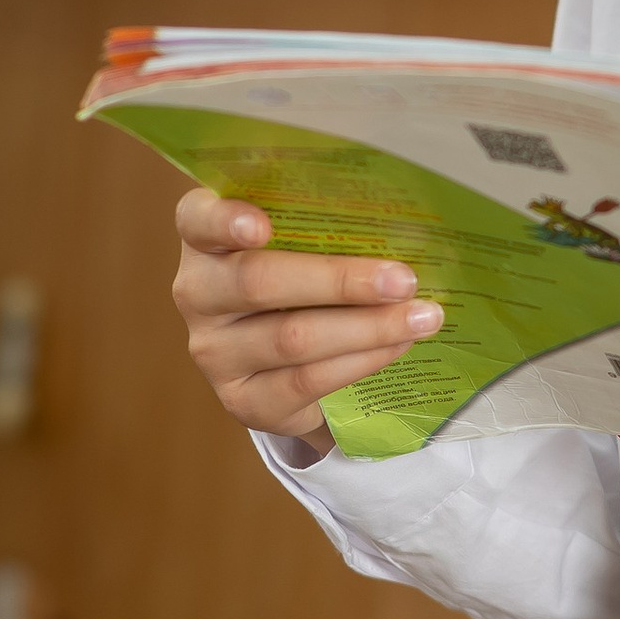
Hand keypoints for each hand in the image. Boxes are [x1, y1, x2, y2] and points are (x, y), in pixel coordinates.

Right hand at [171, 188, 442, 444]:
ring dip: (367, 328)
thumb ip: (326, 227)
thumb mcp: (303, 244)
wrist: (288, 363)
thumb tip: (407, 222)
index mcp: (206, 238)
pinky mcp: (241, 399)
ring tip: (422, 317)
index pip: (197, 219)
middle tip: (404, 279)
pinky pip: (306, 381)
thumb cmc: (304, 281)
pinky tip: (398, 346)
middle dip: (340, 280)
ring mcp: (213, 351)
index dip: (225, 219)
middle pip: (258, 281)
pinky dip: (360, 361)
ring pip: (292, 337)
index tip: (261, 225)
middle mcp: (198, 291)